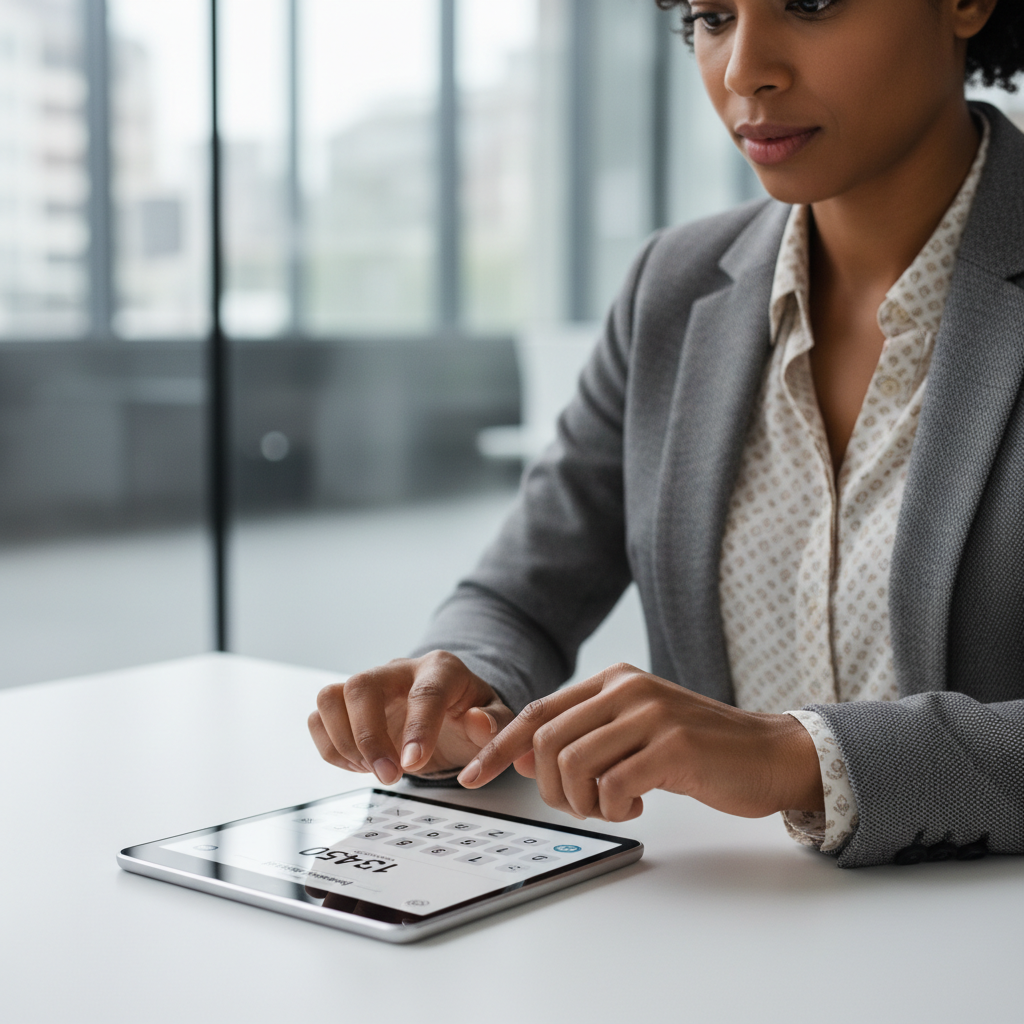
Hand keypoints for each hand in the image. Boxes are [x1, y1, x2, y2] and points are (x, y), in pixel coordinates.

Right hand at [308, 651, 514, 784]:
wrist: (450, 710)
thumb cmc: (471, 713)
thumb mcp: (497, 719)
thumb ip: (494, 723)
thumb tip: (477, 721)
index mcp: (440, 669)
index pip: (424, 692)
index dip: (417, 728)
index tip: (413, 763)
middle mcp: (397, 670)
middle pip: (362, 686)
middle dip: (369, 737)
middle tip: (389, 776)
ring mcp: (368, 685)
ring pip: (332, 697)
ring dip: (345, 742)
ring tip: (374, 770)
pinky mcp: (346, 704)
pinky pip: (320, 718)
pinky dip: (332, 748)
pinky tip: (361, 766)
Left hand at [456, 663, 823, 821]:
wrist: (771, 753)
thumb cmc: (698, 750)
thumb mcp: (633, 735)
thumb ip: (583, 738)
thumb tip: (520, 756)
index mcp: (613, 680)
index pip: (538, 711)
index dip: (499, 746)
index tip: (471, 776)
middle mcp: (627, 688)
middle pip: (548, 741)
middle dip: (550, 787)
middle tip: (580, 806)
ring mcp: (651, 714)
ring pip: (574, 763)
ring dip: (582, 801)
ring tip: (612, 807)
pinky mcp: (674, 746)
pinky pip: (613, 785)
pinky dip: (613, 808)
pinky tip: (637, 807)